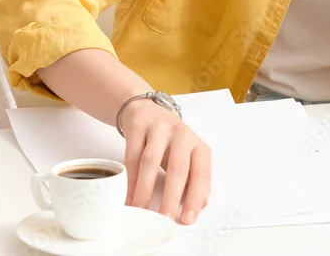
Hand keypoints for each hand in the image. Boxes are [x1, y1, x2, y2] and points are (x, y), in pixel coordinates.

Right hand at [119, 98, 210, 224]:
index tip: (187, 219)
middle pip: (178, 168)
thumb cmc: (170, 142)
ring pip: (151, 162)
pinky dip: (129, 180)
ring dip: (145, 190)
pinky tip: (127, 196)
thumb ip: (194, 180)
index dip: (195, 197)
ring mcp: (160, 128)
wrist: (146, 110)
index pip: (201, 173)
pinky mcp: (138, 126)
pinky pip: (132, 156)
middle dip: (171, 197)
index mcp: (198, 146)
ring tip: (141, 210)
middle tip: (164, 219)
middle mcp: (182, 134)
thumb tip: (201, 204)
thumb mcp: (187, 158)